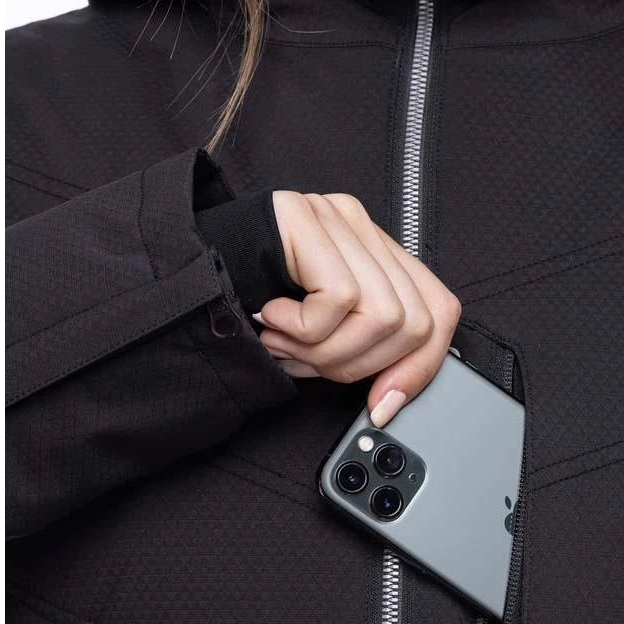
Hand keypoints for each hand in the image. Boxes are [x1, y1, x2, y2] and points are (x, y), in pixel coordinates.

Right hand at [256, 191, 460, 426]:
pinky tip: (271, 317)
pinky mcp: (308, 219)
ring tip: (284, 341)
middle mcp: (364, 229)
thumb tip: (390, 401)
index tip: (383, 404)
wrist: (183, 272)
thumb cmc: (248, 308)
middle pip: (415, 322)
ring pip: (382, 316)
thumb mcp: (320, 343)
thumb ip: (362, 356)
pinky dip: (302, 329)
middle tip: (307, 361)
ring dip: (324, 350)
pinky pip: (339, 301)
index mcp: (376, 256)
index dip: (420, 368)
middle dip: (358, 365)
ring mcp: (339, 218)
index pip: (440, 311)